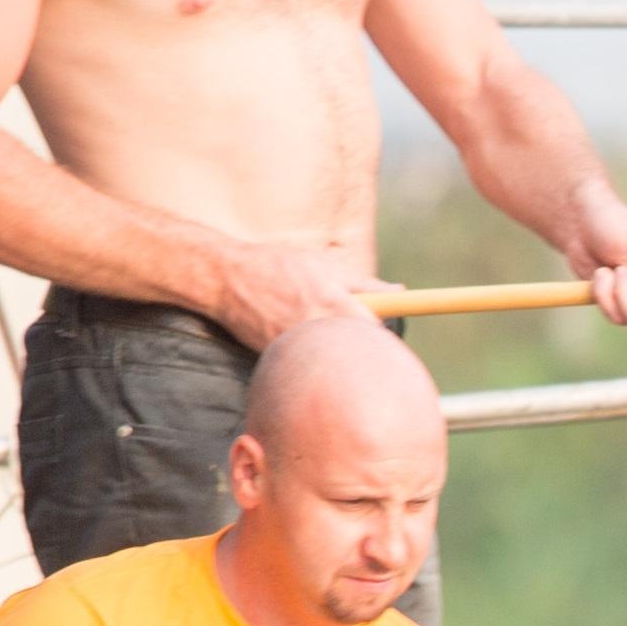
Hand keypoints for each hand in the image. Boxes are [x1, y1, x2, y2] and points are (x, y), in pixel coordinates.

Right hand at [213, 236, 389, 342]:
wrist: (226, 279)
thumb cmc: (278, 266)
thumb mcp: (325, 265)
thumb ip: (365, 283)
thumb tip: (400, 290)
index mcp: (334, 303)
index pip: (375, 330)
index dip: (380, 333)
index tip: (379, 330)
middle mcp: (316, 328)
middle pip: (353, 350)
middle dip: (354, 343)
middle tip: (347, 332)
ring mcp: (296, 345)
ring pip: (327, 358)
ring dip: (329, 350)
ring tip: (310, 326)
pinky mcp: (278, 356)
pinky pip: (302, 361)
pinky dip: (305, 354)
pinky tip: (289, 331)